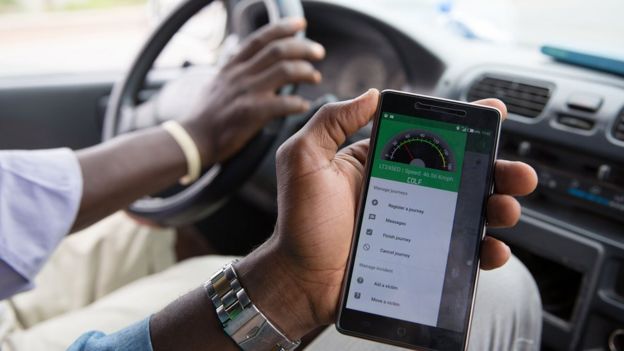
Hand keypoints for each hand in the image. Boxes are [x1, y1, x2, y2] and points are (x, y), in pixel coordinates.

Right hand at [181, 18, 324, 164]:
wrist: (192, 139)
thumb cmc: (205, 115)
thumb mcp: (216, 83)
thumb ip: (233, 69)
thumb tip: (241, 54)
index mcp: (233, 66)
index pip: (261, 38)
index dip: (283, 27)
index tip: (301, 24)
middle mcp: (240, 74)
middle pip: (279, 50)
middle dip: (304, 47)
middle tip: (319, 52)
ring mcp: (246, 92)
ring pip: (285, 70)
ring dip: (306, 71)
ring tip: (315, 77)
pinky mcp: (250, 113)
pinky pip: (282, 103)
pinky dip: (298, 103)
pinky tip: (303, 106)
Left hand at [236, 89, 537, 339]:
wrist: (301, 280)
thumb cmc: (300, 223)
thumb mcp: (305, 160)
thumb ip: (331, 122)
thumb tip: (371, 95)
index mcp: (381, 163)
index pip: (429, 137)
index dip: (464, 126)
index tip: (493, 114)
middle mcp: (404, 190)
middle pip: (462, 174)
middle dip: (497, 170)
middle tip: (518, 174)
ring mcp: (415, 225)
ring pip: (469, 210)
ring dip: (498, 207)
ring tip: (506, 209)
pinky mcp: (421, 256)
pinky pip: (460, 251)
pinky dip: (484, 250)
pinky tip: (492, 248)